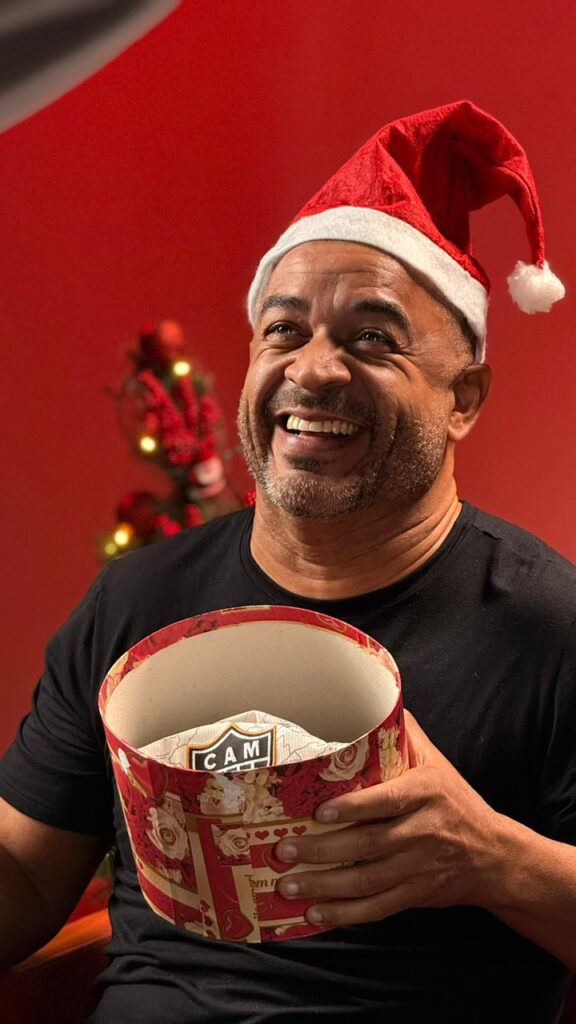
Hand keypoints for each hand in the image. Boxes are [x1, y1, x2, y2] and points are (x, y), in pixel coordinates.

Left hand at [276, 711, 504, 927]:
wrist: (494, 855)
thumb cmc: (456, 801)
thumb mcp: (437, 763)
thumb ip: (406, 735)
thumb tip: (373, 697)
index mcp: (425, 794)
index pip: (386, 801)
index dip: (353, 808)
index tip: (319, 812)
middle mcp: (423, 832)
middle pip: (368, 844)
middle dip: (322, 850)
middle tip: (283, 849)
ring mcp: (419, 868)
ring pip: (367, 880)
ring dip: (323, 886)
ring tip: (287, 884)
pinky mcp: (415, 895)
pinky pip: (377, 908)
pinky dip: (345, 914)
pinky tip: (315, 913)